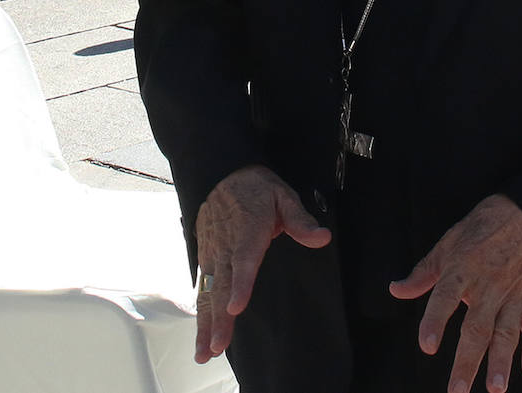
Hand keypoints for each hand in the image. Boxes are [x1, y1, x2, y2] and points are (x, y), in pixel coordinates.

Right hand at [193, 165, 330, 362]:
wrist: (223, 170)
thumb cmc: (257, 188)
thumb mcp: (283, 195)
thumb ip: (300, 219)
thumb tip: (322, 237)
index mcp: (248, 230)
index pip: (243, 260)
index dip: (240, 284)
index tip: (236, 306)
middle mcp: (226, 245)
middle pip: (221, 285)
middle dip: (219, 317)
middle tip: (218, 346)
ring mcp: (213, 252)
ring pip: (208, 291)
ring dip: (205, 322)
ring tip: (205, 351)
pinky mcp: (206, 255)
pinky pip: (202, 287)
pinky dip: (200, 312)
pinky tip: (202, 335)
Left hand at [389, 195, 521, 392]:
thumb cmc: (478, 232)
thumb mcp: (445, 246)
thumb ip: (422, 274)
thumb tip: (396, 290)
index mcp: (461, 271)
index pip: (444, 299)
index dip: (434, 322)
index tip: (426, 346)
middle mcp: (486, 287)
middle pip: (475, 328)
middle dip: (466, 362)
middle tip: (457, 390)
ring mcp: (511, 296)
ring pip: (505, 334)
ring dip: (500, 363)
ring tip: (494, 388)